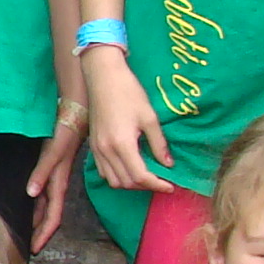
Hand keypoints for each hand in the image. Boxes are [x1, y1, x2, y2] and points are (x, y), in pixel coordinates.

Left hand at [26, 102, 87, 250]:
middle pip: (47, 216)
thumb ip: (42, 172)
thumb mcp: (53, 152)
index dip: (44, 234)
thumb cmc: (66, 132)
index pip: (52, 217)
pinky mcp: (49, 169)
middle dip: (38, 233)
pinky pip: (41, 193)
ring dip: (35, 219)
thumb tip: (31, 194)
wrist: (75, 115)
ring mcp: (53, 178)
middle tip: (24, 247)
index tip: (35, 249)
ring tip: (23, 232)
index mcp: (58, 184)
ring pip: (44, 206)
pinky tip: (25, 204)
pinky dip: (34, 203)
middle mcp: (56, 184)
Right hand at [82, 49, 171, 190]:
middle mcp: (106, 151)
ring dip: (131, 183)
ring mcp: (97, 149)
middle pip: (126, 182)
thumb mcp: (149, 117)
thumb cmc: (128, 92)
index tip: (170, 186)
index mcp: (122, 144)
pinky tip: (129, 167)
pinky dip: (118, 176)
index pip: (140, 176)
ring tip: (146, 176)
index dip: (157, 185)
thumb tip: (168, 164)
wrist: (103, 77)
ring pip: (113, 181)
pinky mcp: (93, 146)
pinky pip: (104, 171)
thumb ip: (159, 144)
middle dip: (145, 186)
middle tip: (161, 181)